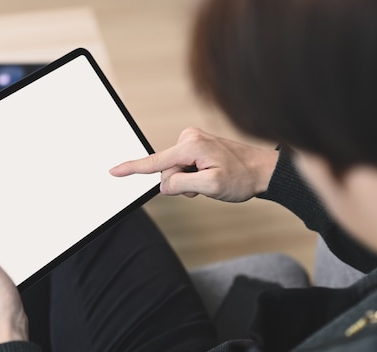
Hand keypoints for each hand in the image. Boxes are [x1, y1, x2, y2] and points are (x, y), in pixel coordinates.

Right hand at [110, 127, 278, 202]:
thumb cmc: (242, 178)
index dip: (132, 169)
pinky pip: (183, 166)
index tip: (114, 171)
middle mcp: (189, 138)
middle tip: (205, 185)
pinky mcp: (195, 145)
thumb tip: (165, 183)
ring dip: (189, 180)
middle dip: (181, 183)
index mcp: (191, 146)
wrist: (262, 170)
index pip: (155, 162)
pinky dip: (193, 175)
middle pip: (166, 171)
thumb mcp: (211, 187)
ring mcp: (192, 140)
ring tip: (211, 178)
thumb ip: (182, 184)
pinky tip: (210, 173)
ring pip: (174, 170)